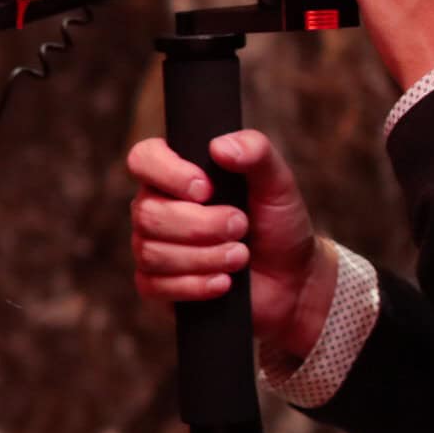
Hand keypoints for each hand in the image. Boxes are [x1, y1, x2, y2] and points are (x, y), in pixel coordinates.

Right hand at [126, 128, 332, 360]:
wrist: (290, 277)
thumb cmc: (278, 224)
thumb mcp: (277, 183)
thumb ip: (256, 153)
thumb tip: (220, 146)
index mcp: (175, 174)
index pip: (143, 159)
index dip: (169, 174)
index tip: (207, 190)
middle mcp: (155, 208)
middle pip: (147, 213)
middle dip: (202, 225)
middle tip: (241, 226)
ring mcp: (151, 247)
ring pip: (152, 252)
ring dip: (206, 256)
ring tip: (241, 256)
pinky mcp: (155, 285)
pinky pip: (154, 285)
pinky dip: (195, 285)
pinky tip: (224, 282)